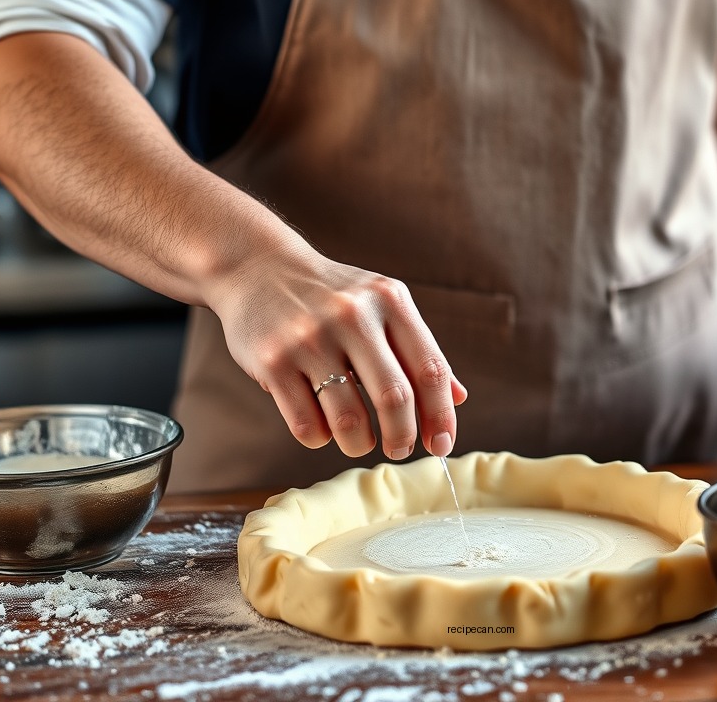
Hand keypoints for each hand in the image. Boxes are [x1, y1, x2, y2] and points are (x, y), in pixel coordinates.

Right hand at [205, 243, 467, 461]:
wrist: (258, 266)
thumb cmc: (331, 295)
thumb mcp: (381, 305)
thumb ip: (418, 350)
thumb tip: (457, 398)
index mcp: (390, 300)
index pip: (430, 369)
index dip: (441, 415)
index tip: (442, 445)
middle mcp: (353, 315)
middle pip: (395, 397)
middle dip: (403, 437)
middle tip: (400, 450)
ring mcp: (310, 338)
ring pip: (350, 420)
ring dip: (360, 444)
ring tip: (359, 441)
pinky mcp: (273, 360)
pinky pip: (307, 424)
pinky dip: (320, 438)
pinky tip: (321, 425)